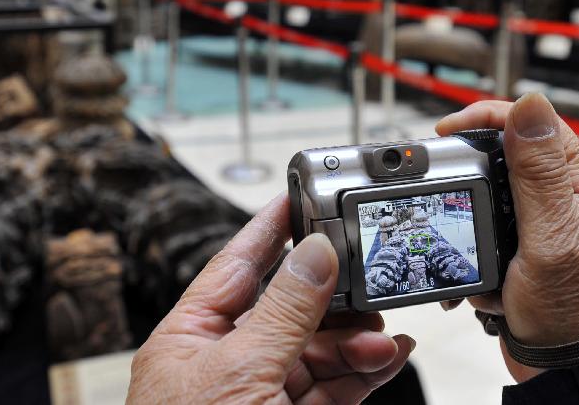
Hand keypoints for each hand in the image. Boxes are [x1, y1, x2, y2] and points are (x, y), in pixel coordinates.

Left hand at [126, 193, 413, 403]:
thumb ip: (284, 312)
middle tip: (366, 274)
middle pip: (285, 307)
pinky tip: (389, 357)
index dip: (268, 229)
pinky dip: (363, 374)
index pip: (234, 265)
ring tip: (385, 333)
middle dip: (330, 294)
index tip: (300, 195)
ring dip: (355, 340)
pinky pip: (333, 390)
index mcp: (189, 339)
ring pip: (316, 351)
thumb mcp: (241, 374)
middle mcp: (223, 364)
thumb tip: (315, 252)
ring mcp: (259, 398)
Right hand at [436, 93, 578, 381]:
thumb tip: (530, 104)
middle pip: (505, 153)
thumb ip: (538, 171)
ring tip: (449, 224)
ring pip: (487, 192)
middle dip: (467, 166)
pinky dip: (467, 242)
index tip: (447, 129)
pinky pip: (482, 227)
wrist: (570, 369)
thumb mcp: (553, 235)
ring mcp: (539, 224)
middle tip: (436, 175)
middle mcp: (562, 198)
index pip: (534, 125)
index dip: (487, 117)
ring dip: (464, 209)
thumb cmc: (576, 310)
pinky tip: (469, 263)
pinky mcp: (520, 248)